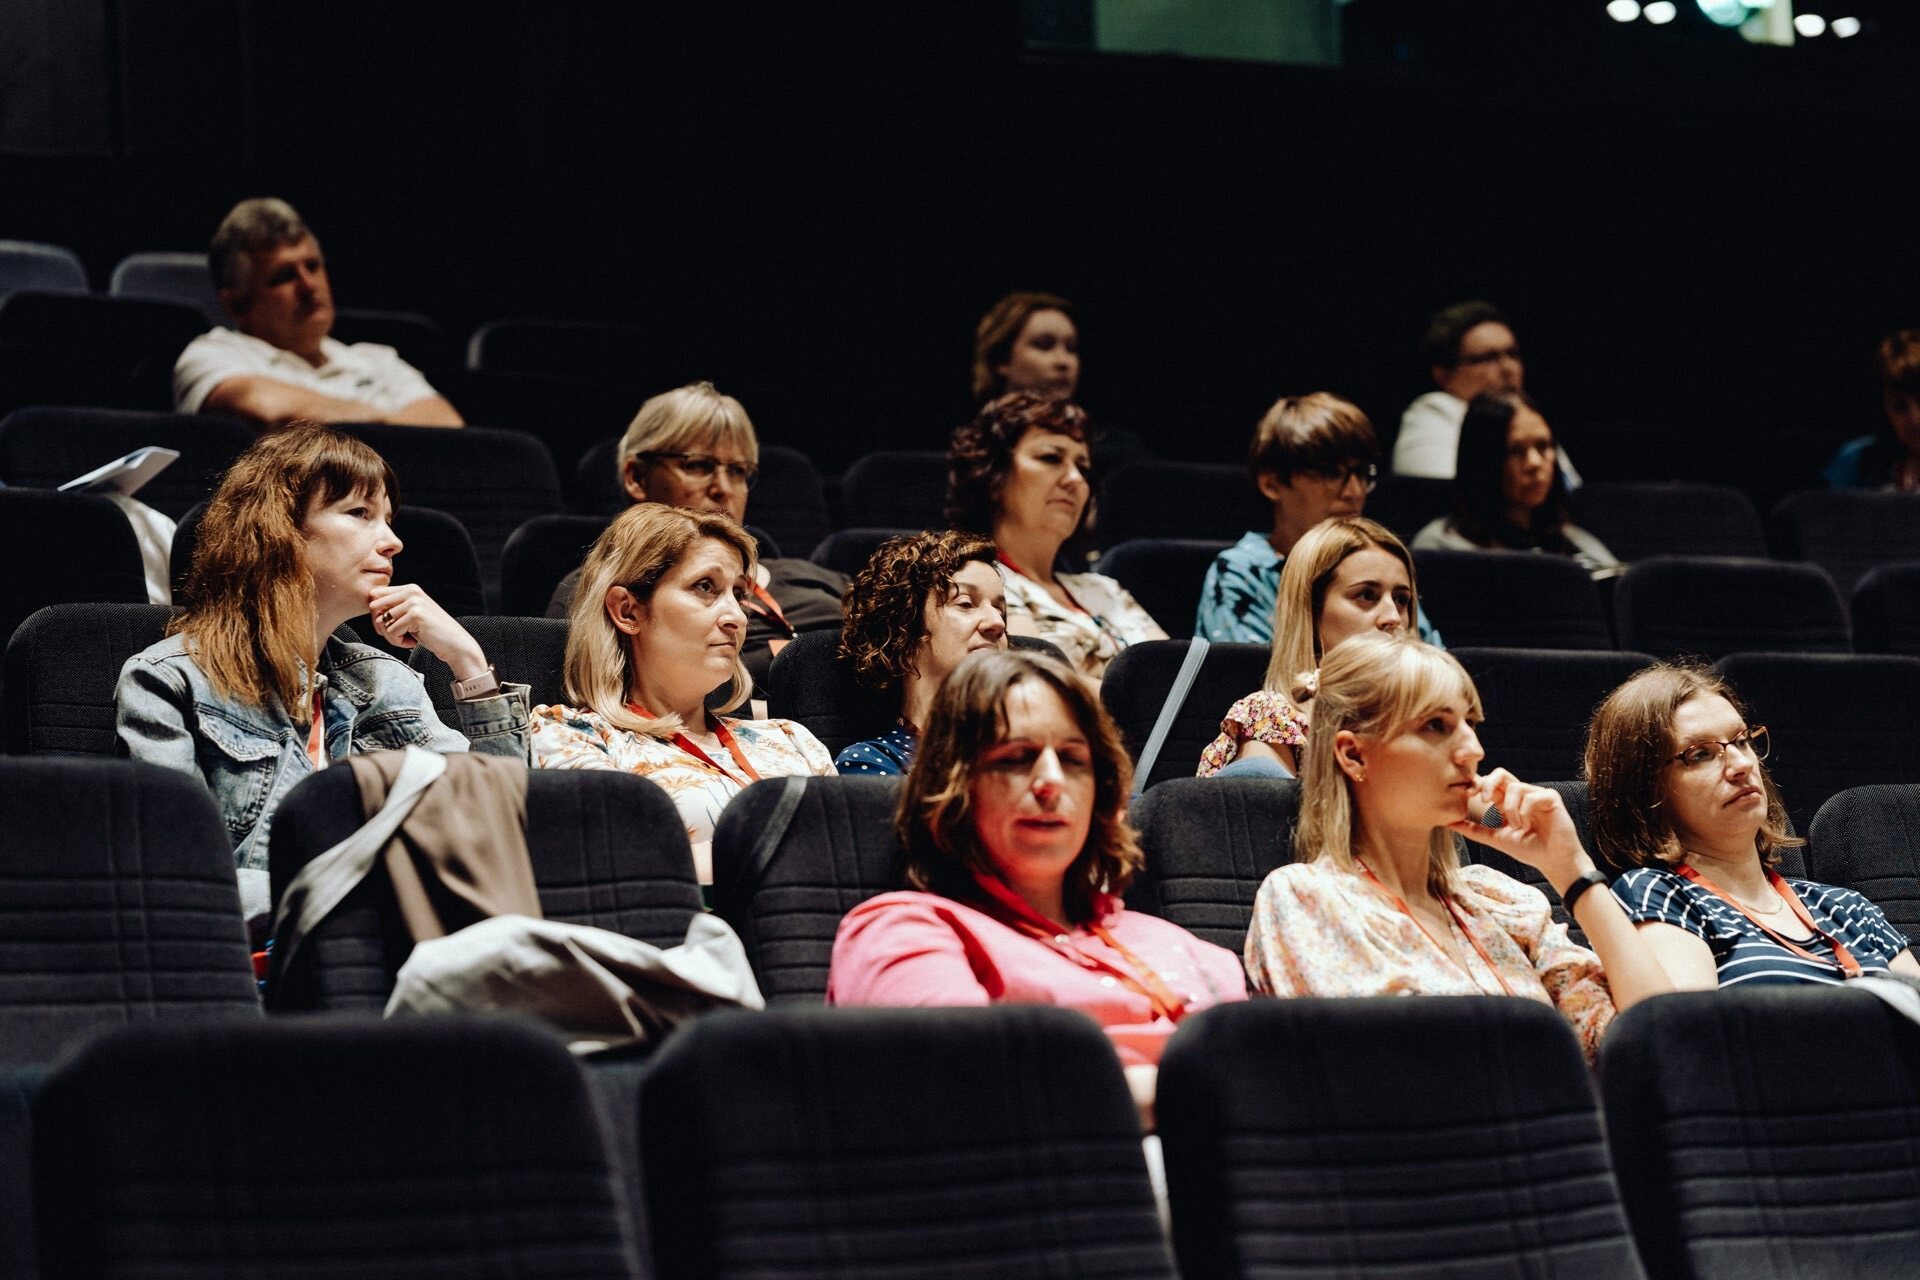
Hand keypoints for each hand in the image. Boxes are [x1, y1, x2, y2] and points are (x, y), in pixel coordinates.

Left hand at [367, 583, 486, 679]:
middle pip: (374, 606)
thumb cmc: (432, 633)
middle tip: (398, 634)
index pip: (375, 595)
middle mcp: (411, 591)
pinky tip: (414, 641)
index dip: (377, 613)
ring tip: (409, 638)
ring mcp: (414, 602)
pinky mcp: (415, 615)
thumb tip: (370, 606)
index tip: (391, 625)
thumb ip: (394, 607)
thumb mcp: (411, 614)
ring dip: (392, 636)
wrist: (455, 644)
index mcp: (410, 588)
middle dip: (380, 625)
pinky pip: (391, 632)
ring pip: (381, 622)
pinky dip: (399, 642)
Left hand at [1445, 767, 1593, 893]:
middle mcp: (1521, 794)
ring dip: (1510, 808)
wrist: (1553, 861)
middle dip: (1488, 784)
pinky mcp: (1551, 797)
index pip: (1490, 783)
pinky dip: (1524, 811)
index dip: (1477, 784)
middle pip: (1500, 773)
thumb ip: (1474, 830)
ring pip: (1514, 786)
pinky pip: (1531, 795)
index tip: (1467, 795)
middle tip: (1484, 800)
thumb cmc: (1529, 850)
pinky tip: (1528, 824)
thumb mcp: (1496, 839)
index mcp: (1507, 801)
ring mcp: (1536, 794)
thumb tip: (1448, 823)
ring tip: (1517, 825)